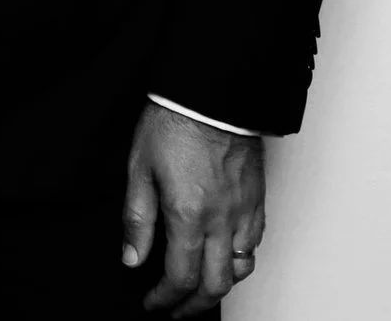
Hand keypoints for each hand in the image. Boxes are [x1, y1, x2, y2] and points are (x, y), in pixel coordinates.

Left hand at [120, 103, 264, 315]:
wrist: (213, 92)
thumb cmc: (176, 122)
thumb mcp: (140, 169)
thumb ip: (137, 219)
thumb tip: (132, 258)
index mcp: (188, 215)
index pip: (180, 278)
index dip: (164, 298)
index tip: (152, 302)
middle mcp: (221, 220)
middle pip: (215, 285)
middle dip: (193, 306)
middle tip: (175, 308)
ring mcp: (244, 211)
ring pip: (241, 269)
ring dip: (220, 286)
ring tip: (200, 289)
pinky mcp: (258, 199)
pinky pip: (255, 244)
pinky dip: (241, 261)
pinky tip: (226, 257)